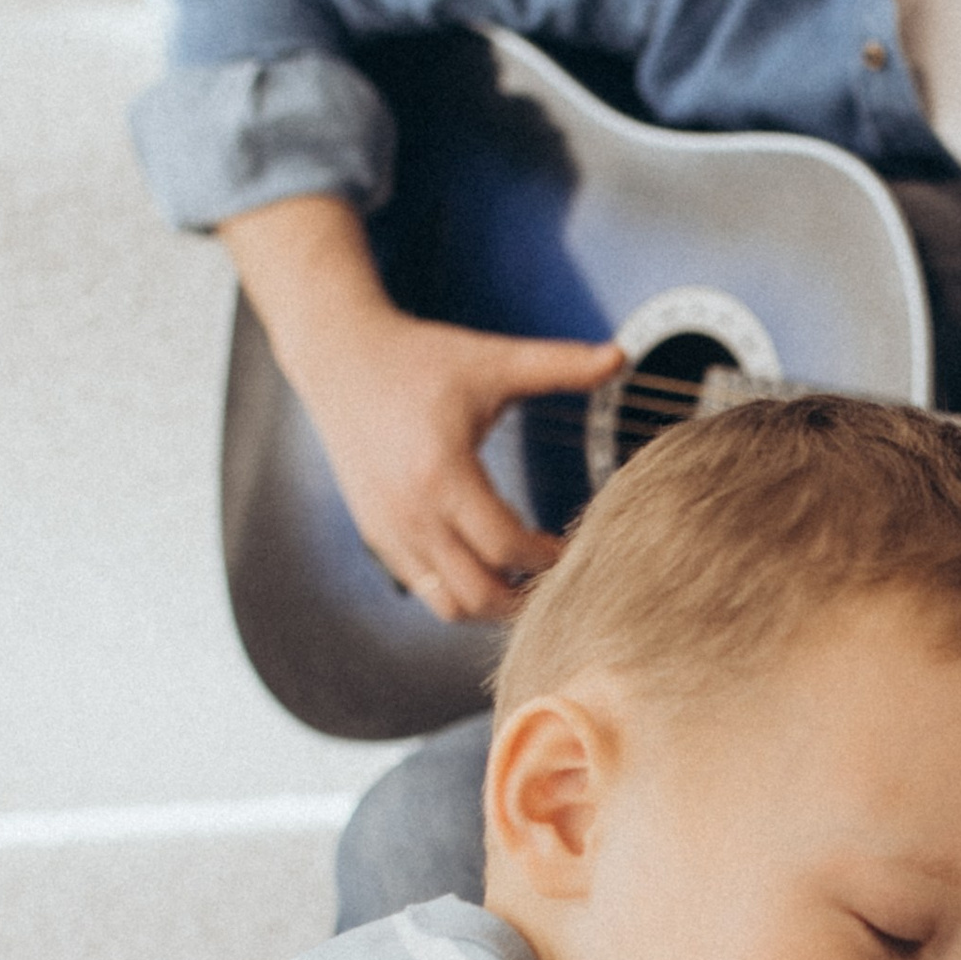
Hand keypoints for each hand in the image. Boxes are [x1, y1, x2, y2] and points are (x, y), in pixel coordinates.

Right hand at [222, 194, 622, 622]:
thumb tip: (620, 356)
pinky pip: (425, 589)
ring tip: (529, 580)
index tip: (577, 546)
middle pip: (479, 593)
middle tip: (562, 580)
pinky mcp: (377, 534)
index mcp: (441, 472)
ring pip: (449, 604)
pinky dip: (461, 590)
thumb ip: (559, 365)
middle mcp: (409, 511)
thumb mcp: (492, 360)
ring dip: (494, 602)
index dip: (549, 558)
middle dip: (527, 597)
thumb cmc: (421, 358)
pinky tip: (491, 565)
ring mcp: (388, 529)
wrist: (340, 355)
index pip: (505, 547)